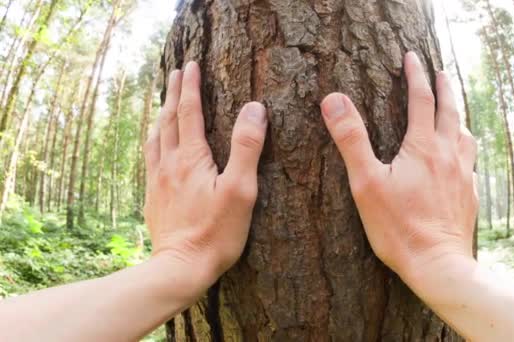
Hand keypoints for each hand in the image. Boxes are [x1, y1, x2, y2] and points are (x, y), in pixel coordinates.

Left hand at [143, 61, 267, 296]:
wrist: (180, 267)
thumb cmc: (216, 232)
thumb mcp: (240, 189)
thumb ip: (247, 147)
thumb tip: (254, 108)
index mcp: (191, 158)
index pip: (191, 112)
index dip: (192, 87)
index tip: (191, 65)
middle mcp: (169, 164)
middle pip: (170, 119)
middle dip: (174, 93)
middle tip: (176, 72)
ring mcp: (158, 181)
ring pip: (156, 137)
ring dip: (162, 114)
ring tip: (165, 102)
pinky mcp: (154, 197)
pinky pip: (150, 158)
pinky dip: (154, 140)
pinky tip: (156, 145)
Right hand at [320, 52, 477, 303]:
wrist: (437, 264)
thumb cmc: (398, 226)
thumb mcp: (366, 182)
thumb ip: (351, 139)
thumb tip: (334, 100)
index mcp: (423, 147)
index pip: (421, 100)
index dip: (416, 75)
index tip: (413, 57)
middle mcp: (448, 155)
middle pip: (450, 111)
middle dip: (445, 88)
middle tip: (442, 71)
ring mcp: (462, 175)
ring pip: (465, 133)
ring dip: (459, 114)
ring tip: (455, 108)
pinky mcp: (468, 194)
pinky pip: (471, 159)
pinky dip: (466, 144)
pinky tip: (462, 154)